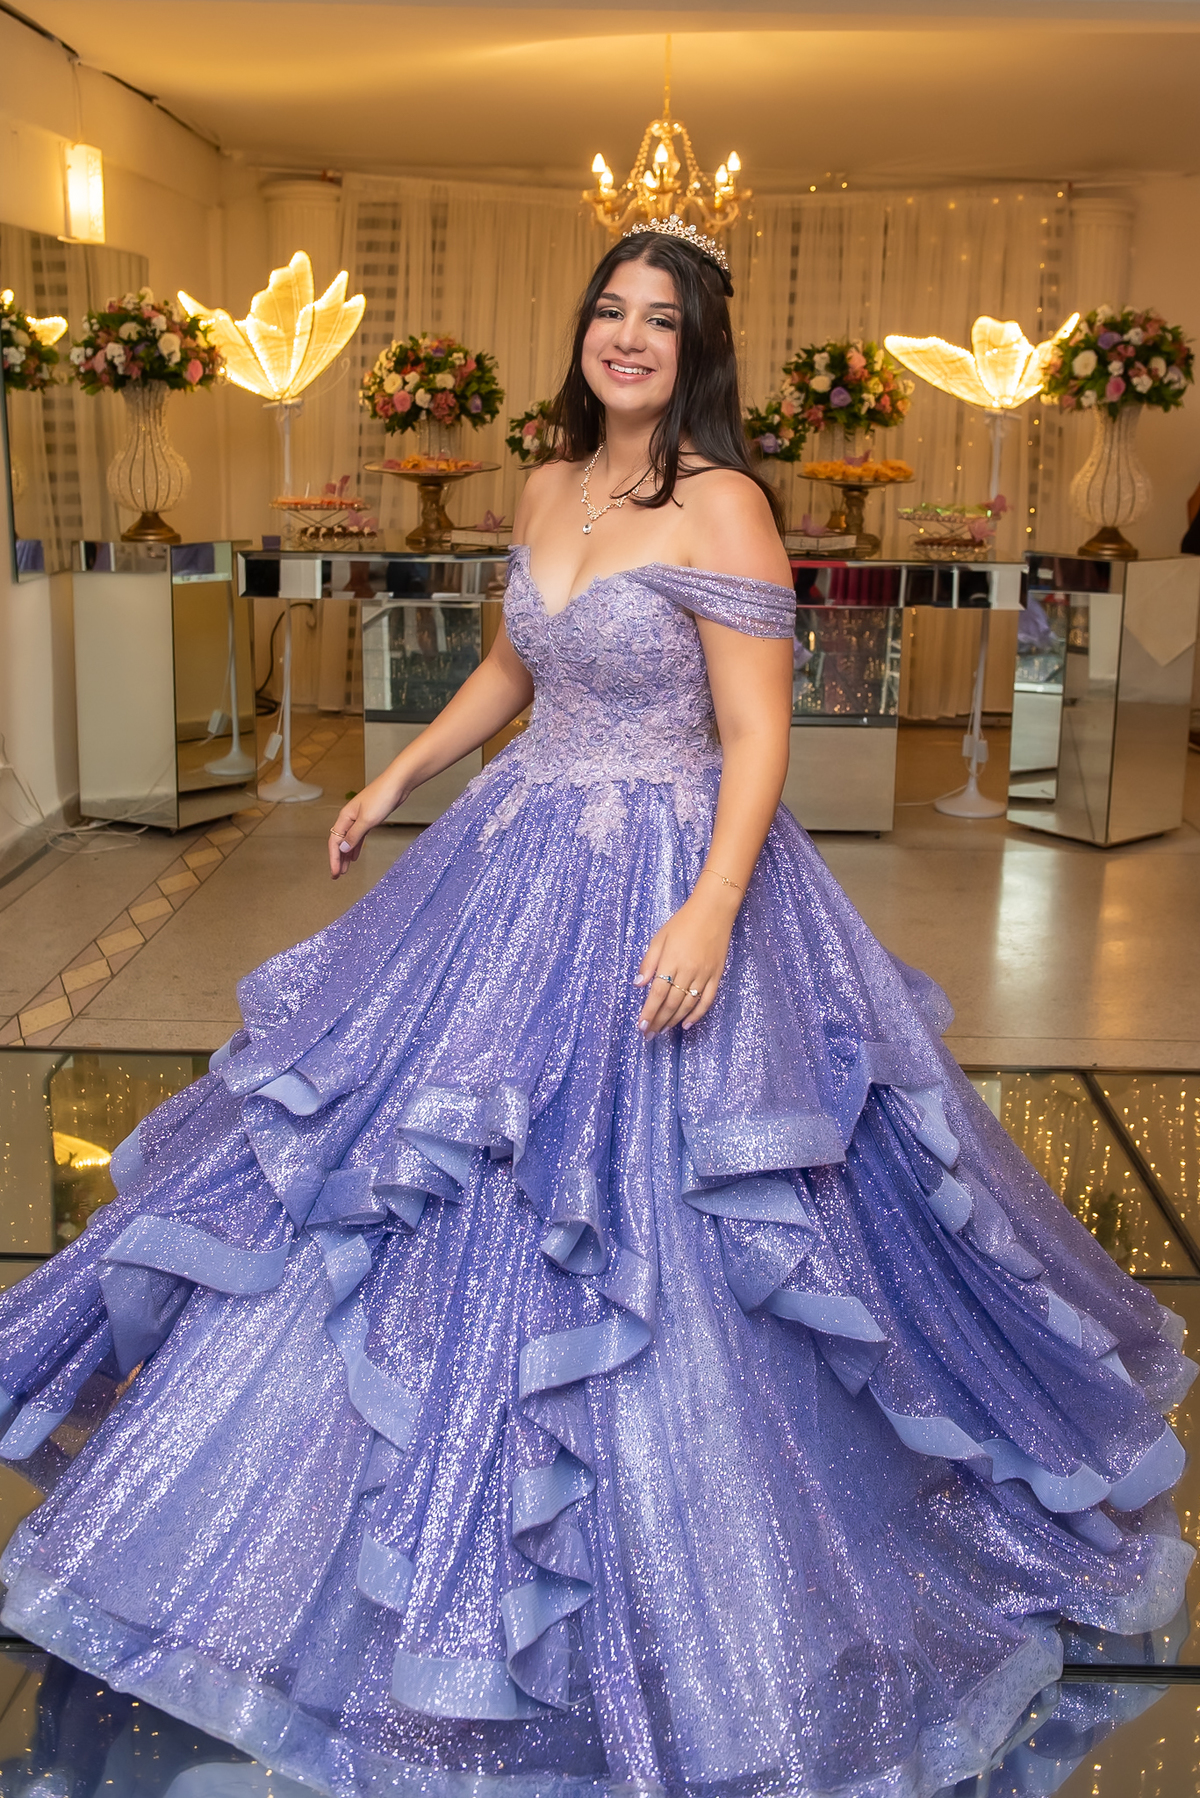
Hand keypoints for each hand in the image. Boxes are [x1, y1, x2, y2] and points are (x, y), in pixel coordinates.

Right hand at [327, 771, 409, 877]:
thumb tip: (342, 848)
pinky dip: (356, 847)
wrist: (397, 784)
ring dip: (346, 855)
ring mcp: (359, 819)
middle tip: (337, 875)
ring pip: (349, 841)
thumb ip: (354, 836)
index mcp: (345, 817)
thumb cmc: (382, 797)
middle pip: (339, 842)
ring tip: (345, 869)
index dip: (334, 859)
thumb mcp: (367, 820)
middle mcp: (349, 818)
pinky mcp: (369, 819)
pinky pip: (358, 837)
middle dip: (337, 859)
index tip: (335, 873)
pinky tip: (355, 856)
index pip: (334, 842)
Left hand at [633, 888, 739, 1036]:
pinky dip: (697, 1015)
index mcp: (671, 961)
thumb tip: (638, 985)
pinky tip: (686, 1024)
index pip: (657, 993)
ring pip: (688, 1004)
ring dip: (674, 1020)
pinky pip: (707, 1000)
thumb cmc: (682, 923)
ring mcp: (704, 975)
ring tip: (662, 1030)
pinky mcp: (716, 976)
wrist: (713, 911)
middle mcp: (688, 971)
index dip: (649, 1012)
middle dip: (659, 1021)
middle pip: (671, 1003)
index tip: (641, 1026)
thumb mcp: (660, 938)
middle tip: (649, 1034)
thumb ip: (649, 962)